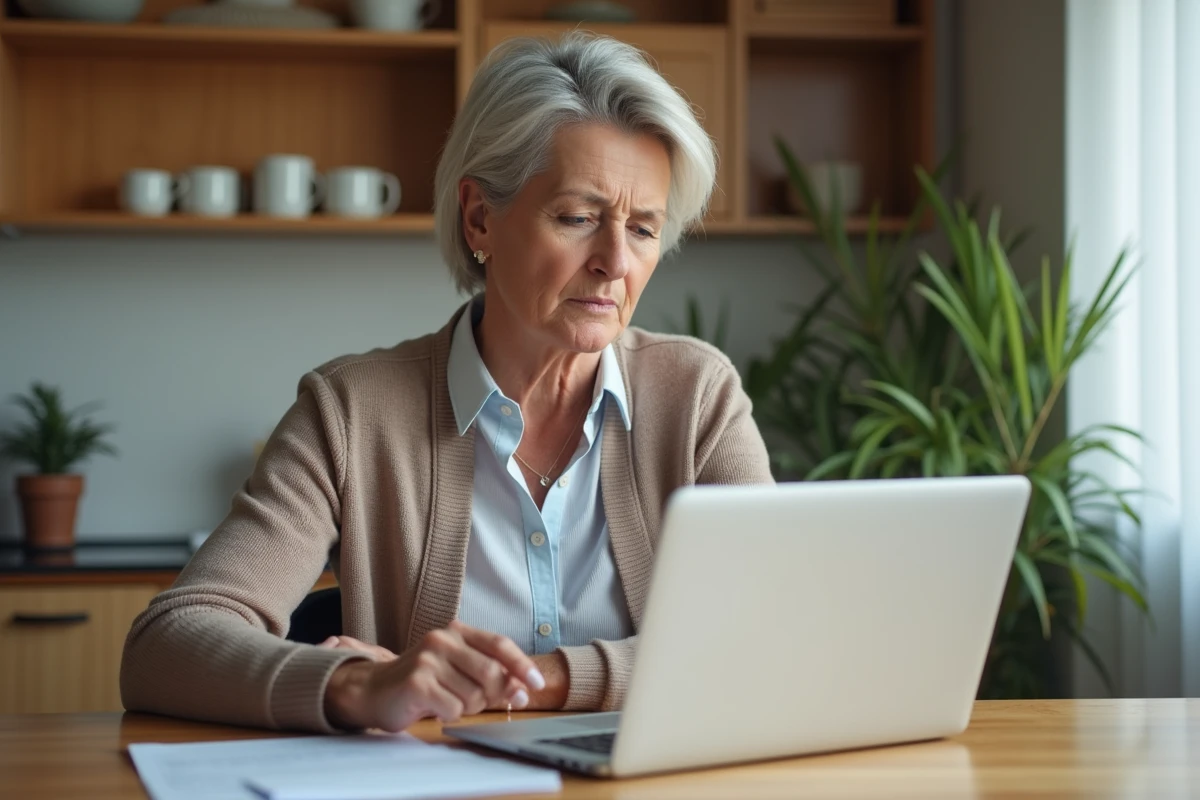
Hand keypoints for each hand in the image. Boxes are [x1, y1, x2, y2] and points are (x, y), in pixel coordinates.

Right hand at [322, 621, 545, 731]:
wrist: (374, 689)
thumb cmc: (424, 681)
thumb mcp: (459, 669)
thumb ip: (490, 674)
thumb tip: (523, 690)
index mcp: (457, 631)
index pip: (499, 644)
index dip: (521, 665)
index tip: (536, 684)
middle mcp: (442, 639)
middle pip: (491, 672)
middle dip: (494, 694)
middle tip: (481, 702)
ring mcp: (428, 659)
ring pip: (473, 695)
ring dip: (468, 707)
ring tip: (449, 700)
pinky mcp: (417, 682)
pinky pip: (453, 709)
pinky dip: (449, 715)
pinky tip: (435, 707)